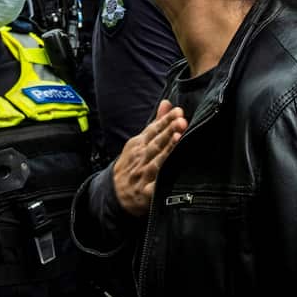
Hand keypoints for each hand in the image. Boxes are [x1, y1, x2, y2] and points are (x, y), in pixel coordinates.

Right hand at [113, 100, 185, 216]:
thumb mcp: (139, 142)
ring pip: (157, 162)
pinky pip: (154, 188)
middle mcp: (140, 158)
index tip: (178, 111)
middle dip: (169, 131)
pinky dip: (161, 182)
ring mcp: (143, 176)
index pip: (154, 129)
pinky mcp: (146, 194)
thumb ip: (156, 123)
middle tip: (182, 121)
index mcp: (139, 145)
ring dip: (167, 150)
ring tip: (178, 138)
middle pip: (156, 143)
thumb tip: (167, 103)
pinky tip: (171, 175)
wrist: (114, 193)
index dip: (166, 120)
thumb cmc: (131, 164)